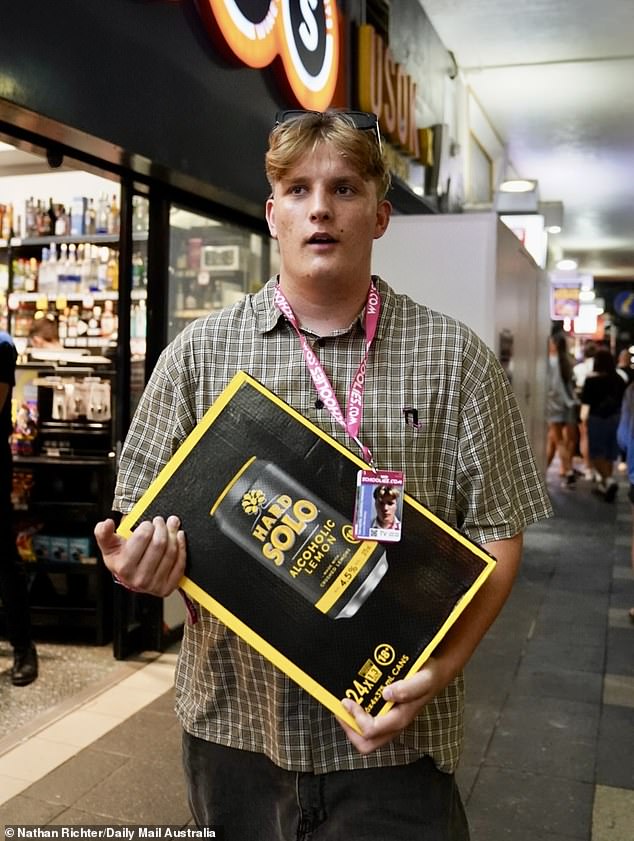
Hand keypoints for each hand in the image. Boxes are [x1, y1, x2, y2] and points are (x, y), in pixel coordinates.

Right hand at [94, 515, 185, 596]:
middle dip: (162, 527)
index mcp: (124, 567)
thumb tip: (106, 524)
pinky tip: (179, 537)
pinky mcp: (167, 587)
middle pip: (159, 543)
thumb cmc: (121, 558)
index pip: (142, 537)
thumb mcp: (108, 545)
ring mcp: (154, 585)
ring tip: (171, 526)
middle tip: (161, 521)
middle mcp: (139, 578)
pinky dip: (182, 547)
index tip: (148, 523)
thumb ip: (103, 533)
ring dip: (174, 534)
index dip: (148, 525)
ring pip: (171, 552)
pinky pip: (180, 564)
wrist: (130, 576)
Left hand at [337, 656, 452, 753]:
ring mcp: (389, 722)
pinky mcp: (387, 715)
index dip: (356, 719)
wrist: (436, 673)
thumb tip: (387, 694)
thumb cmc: (429, 676)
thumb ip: (409, 688)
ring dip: (351, 723)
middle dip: (349, 729)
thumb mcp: (423, 679)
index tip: (347, 701)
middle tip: (341, 709)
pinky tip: (354, 699)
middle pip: (366, 743)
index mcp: (400, 718)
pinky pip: (368, 724)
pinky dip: (357, 716)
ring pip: (366, 737)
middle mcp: (393, 724)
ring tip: (345, 704)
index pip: (372, 731)